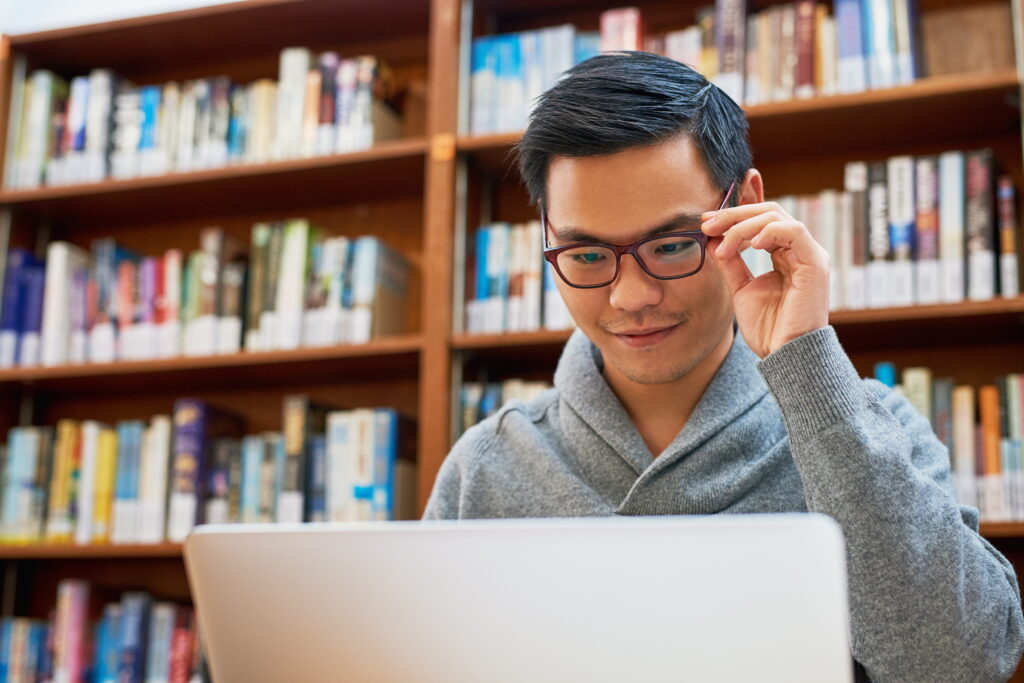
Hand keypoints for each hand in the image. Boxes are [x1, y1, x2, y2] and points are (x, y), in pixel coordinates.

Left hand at [701, 201, 829, 357]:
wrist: (783, 354)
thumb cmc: (768, 327)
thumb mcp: (741, 289)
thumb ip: (730, 263)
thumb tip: (712, 239)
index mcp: (786, 254)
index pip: (762, 220)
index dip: (734, 215)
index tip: (705, 221)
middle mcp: (800, 250)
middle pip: (768, 212)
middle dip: (733, 215)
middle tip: (706, 225)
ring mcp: (809, 255)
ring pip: (777, 217)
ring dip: (743, 225)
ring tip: (723, 245)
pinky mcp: (815, 263)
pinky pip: (794, 231)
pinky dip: (768, 231)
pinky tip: (750, 245)